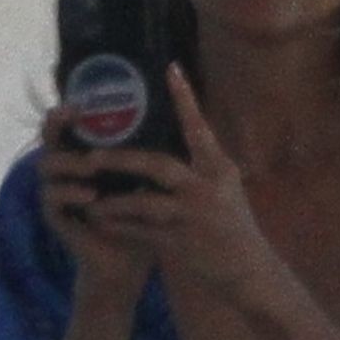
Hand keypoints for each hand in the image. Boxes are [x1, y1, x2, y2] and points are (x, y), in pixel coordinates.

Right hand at [37, 105, 152, 306]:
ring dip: (69, 163)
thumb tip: (181, 114)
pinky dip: (72, 194)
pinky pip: (53, 198)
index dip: (71, 109)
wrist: (130, 260)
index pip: (71, 124)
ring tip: (90, 165)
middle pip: (49, 137)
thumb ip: (150, 152)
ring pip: (47, 166)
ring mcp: (56, 190)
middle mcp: (66, 168)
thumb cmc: (142, 216)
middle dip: (58, 125)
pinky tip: (91, 195)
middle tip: (73, 116)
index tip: (83, 98)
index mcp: (86, 154)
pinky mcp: (56, 215)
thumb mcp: (148, 180)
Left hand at [81, 66, 306, 321]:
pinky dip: (119, 227)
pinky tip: (101, 222)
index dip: (186, 99)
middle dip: (122, 160)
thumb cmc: (233, 224)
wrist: (248, 271)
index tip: (171, 69)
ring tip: (90, 200)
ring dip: (113, 202)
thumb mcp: (227, 187)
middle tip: (92, 156)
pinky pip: (140, 231)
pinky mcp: (180, 243)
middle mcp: (207, 189)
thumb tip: (179, 133)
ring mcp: (192, 217)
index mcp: (220, 170)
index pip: (200, 128)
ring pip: (142, 204)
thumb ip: (203, 164)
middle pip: (157, 166)